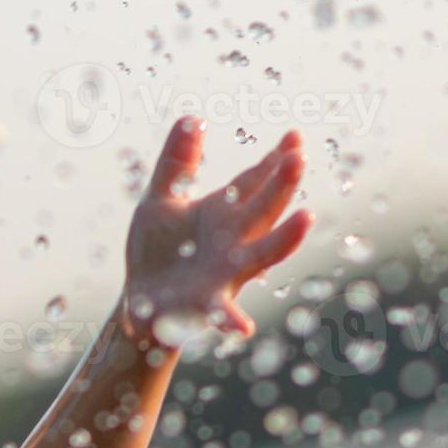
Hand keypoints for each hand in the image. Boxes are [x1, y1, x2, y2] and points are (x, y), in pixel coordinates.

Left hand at [120, 116, 313, 342]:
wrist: (142, 301)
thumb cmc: (157, 250)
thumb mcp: (160, 201)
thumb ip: (176, 164)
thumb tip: (192, 118)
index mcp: (222, 214)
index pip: (253, 182)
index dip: (274, 160)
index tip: (294, 136)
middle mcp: (233, 242)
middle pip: (264, 209)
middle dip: (282, 185)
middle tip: (298, 157)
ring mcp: (225, 274)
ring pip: (261, 255)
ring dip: (284, 238)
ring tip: (306, 218)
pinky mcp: (206, 305)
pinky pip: (223, 314)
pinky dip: (233, 321)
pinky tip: (244, 328)